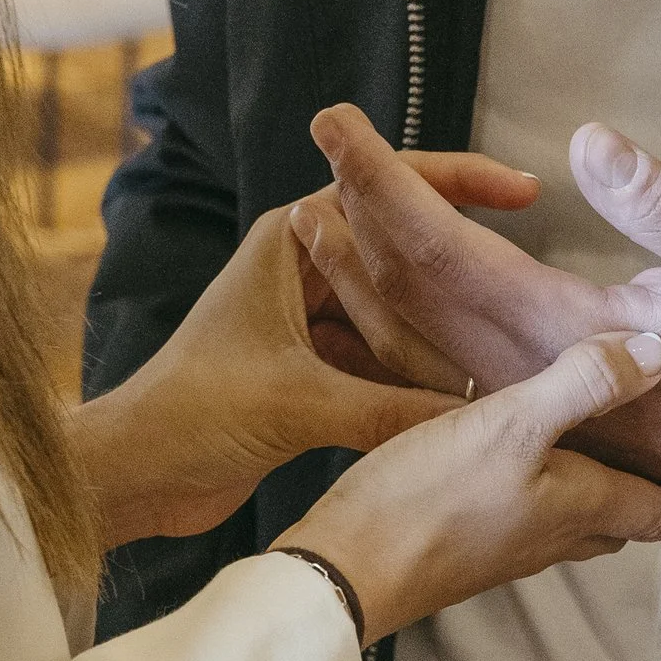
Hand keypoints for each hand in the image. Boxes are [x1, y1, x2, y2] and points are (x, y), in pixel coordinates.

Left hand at [77, 159, 543, 550]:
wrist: (133, 477)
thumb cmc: (191, 415)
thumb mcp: (303, 404)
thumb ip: (396, 410)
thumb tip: (487, 418)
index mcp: (289, 241)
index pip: (385, 190)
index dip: (457, 184)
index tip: (524, 192)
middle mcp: (300, 272)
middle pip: (399, 255)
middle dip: (459, 269)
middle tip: (527, 283)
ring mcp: (306, 324)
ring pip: (395, 315)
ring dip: (439, 331)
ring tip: (509, 342)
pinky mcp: (308, 375)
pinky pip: (381, 365)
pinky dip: (415, 380)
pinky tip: (466, 397)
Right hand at [280, 326, 660, 645]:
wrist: (345, 570)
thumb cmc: (432, 499)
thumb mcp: (513, 424)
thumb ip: (584, 384)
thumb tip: (659, 352)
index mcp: (579, 503)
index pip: (659, 510)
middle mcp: (552, 533)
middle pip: (618, 521)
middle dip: (650, 506)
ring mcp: (505, 546)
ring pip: (571, 523)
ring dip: (595, 501)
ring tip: (606, 473)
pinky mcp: (461, 545)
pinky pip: (522, 519)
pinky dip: (539, 495)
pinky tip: (516, 472)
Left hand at [293, 105, 660, 523]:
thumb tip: (591, 143)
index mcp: (557, 327)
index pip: (441, 245)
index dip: (385, 180)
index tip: (336, 124)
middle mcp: (518, 368)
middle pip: (408, 284)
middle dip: (359, 206)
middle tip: (324, 141)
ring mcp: (517, 397)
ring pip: (409, 334)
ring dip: (358, 269)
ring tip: (318, 210)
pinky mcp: (527, 413)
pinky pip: (432, 369)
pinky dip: (388, 324)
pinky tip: (367, 300)